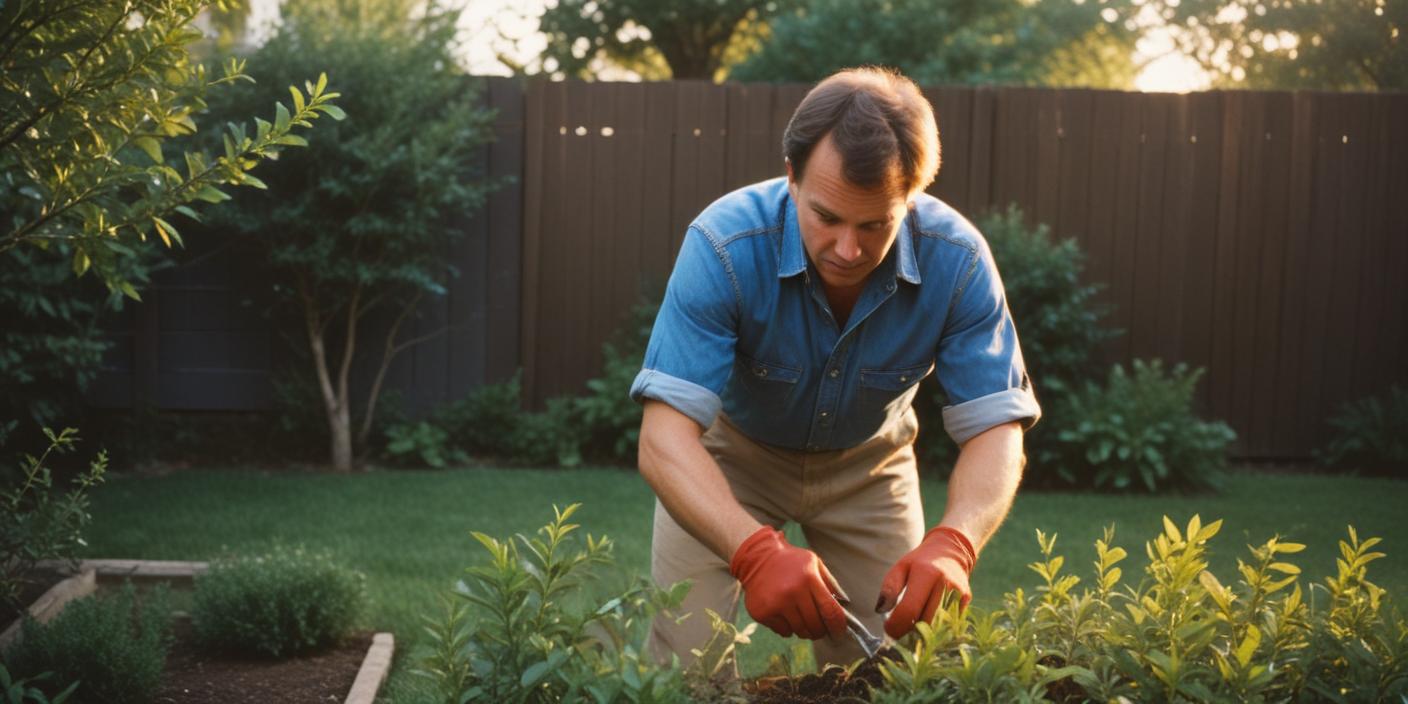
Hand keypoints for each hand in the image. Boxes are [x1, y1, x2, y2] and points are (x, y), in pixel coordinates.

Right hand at [729, 526, 847, 639]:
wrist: (757, 557)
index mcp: (809, 578)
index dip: (838, 626)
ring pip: (800, 631)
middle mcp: (792, 592)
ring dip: (804, 630)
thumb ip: (830, 582)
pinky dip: (788, 628)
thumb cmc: (790, 561)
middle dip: (821, 630)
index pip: (830, 611)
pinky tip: (785, 615)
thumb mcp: (813, 562)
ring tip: (801, 618)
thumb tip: (845, 605)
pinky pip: (784, 632)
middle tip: (819, 628)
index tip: (839, 632)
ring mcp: (776, 604)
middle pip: (815, 625)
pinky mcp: (762, 613)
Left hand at [876, 525, 976, 638]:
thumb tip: (880, 610)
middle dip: (908, 634)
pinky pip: (948, 627)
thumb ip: (890, 588)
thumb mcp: (901, 568)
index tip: (888, 629)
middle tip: (899, 633)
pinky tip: (927, 625)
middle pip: (925, 623)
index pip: (909, 609)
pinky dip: (935, 631)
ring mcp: (958, 596)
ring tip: (911, 630)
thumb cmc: (920, 562)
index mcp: (927, 574)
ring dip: (922, 636)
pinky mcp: (965, 604)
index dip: (896, 625)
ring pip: (938, 629)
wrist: (951, 553)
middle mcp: (945, 585)